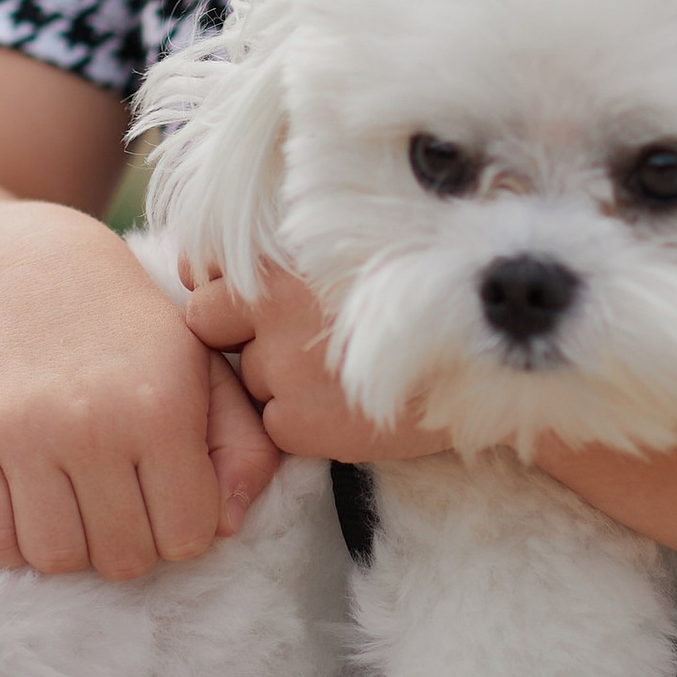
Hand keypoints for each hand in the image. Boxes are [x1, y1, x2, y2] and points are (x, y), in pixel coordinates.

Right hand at [0, 211, 280, 579]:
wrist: (33, 277)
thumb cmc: (134, 339)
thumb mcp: (207, 374)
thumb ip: (244, 448)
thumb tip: (230, 528)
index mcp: (162, 409)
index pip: (186, 538)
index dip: (185, 529)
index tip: (169, 496)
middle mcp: (92, 425)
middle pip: (123, 559)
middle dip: (132, 542)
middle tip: (123, 499)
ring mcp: (23, 435)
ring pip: (56, 559)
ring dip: (73, 547)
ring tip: (78, 504)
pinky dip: (14, 542)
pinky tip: (33, 505)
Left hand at [183, 262, 445, 468]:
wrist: (480, 363)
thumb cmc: (418, 300)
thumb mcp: (349, 252)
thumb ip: (282, 256)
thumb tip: (195, 261)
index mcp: (284, 261)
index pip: (201, 268)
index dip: (219, 284)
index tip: (246, 298)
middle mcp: (274, 310)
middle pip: (205, 322)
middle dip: (235, 333)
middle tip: (291, 341)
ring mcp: (282, 368)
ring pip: (242, 376)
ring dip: (272, 380)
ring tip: (335, 374)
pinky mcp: (297, 423)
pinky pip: (270, 424)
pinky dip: (298, 423)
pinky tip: (344, 406)